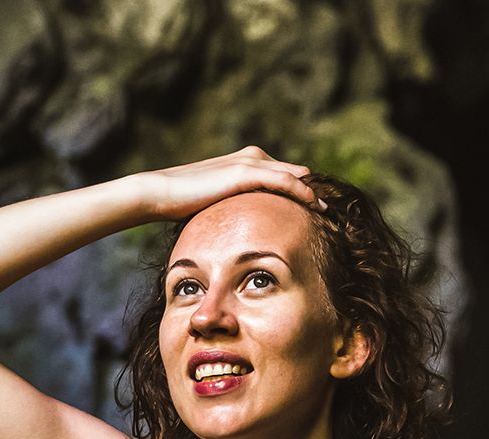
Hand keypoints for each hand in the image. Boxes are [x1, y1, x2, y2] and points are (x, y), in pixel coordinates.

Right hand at [130, 145, 325, 222]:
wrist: (161, 193)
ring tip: (325, 209)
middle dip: (308, 190)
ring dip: (310, 191)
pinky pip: (282, 180)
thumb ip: (232, 209)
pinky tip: (313, 203)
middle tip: (326, 210)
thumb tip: (239, 231)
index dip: (297, 191)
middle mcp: (250, 158)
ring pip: (290, 175)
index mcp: (244, 163)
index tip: (311, 209)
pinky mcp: (244, 171)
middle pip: (290, 173)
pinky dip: (299, 191)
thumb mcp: (215, 206)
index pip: (279, 176)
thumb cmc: (181, 204)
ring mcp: (248, 162)